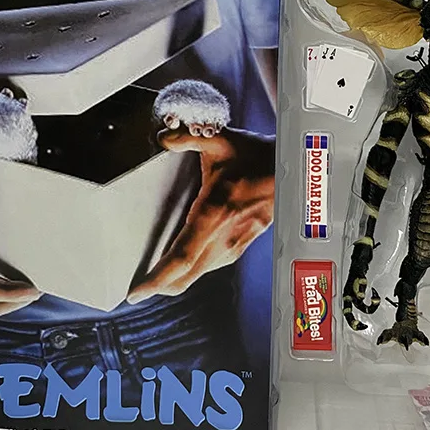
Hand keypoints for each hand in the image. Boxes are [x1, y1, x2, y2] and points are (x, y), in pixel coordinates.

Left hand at [126, 127, 274, 303]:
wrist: (290, 169)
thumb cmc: (257, 157)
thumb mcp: (221, 141)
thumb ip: (189, 138)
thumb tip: (165, 137)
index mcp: (215, 211)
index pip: (182, 256)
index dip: (158, 278)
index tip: (139, 290)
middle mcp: (225, 233)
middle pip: (188, 274)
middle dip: (161, 287)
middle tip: (139, 292)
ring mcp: (236, 242)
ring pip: (201, 273)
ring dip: (177, 280)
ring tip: (156, 282)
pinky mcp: (242, 243)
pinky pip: (213, 265)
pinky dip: (194, 272)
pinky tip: (185, 268)